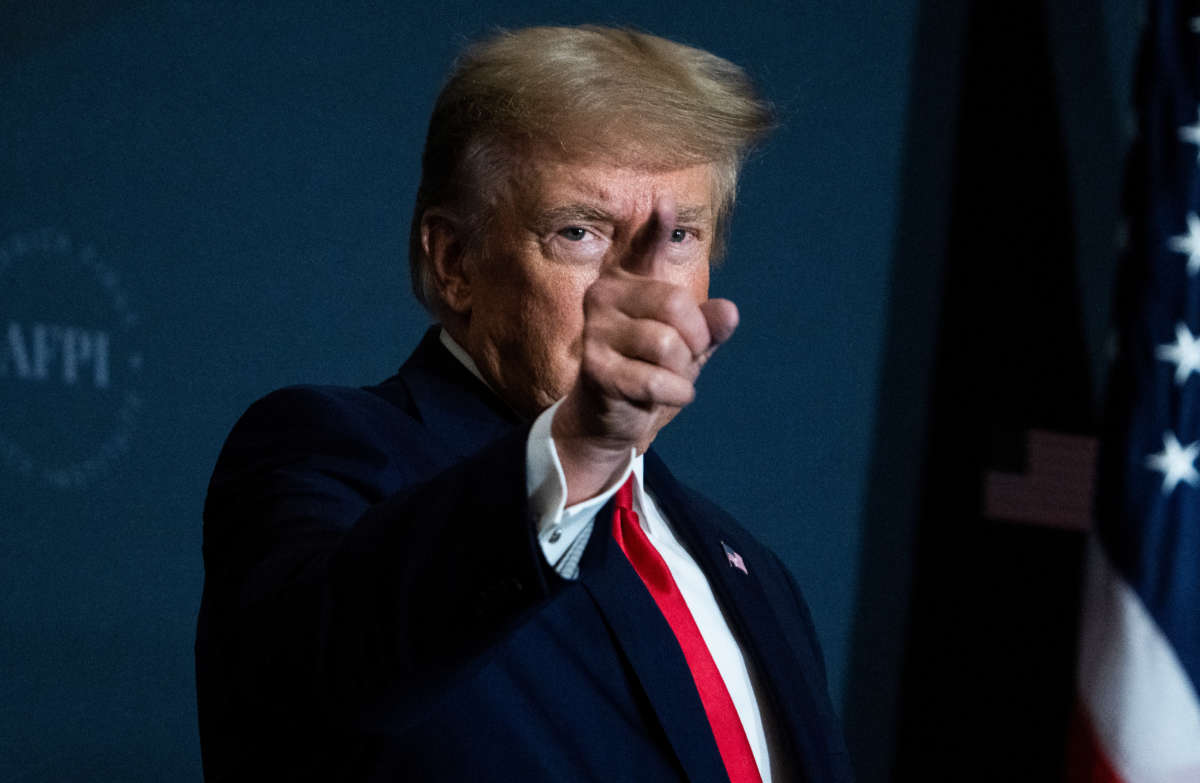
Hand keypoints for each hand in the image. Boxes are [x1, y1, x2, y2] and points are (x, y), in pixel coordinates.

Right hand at [551, 198, 738, 503]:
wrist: (610, 418)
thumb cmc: (651, 368)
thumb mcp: (688, 344)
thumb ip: (709, 325)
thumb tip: (728, 312)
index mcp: (625, 281)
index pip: (643, 248)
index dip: (656, 228)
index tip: (666, 203)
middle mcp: (603, 296)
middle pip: (674, 303)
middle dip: (695, 338)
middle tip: (688, 357)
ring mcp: (595, 331)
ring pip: (667, 344)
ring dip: (682, 371)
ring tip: (670, 378)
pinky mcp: (595, 368)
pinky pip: (656, 379)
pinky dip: (675, 393)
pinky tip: (667, 395)